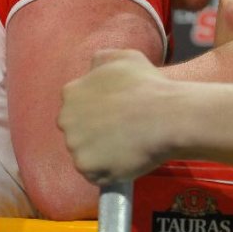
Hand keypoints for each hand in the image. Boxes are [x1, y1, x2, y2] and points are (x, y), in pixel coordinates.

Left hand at [58, 50, 171, 185]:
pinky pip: (95, 174)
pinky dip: (108, 171)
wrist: (166, 116)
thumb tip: (94, 66)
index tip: (115, 115)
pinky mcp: (87, 168)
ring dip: (101, 153)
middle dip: (94, 133)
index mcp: (71, 92)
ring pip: (85, 154)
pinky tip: (126, 160)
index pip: (76, 107)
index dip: (97, 112)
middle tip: (121, 132)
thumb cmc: (148, 85)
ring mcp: (75, 145)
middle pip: (77, 131)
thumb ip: (102, 59)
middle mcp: (66, 119)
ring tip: (127, 148)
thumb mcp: (125, 57)